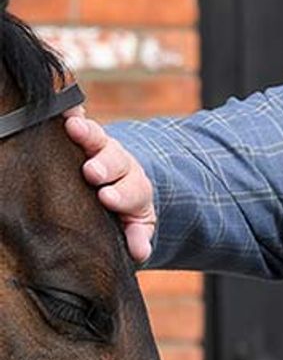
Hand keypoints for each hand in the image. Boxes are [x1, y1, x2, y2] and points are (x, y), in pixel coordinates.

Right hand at [63, 107, 157, 262]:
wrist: (120, 180)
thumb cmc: (124, 207)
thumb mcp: (135, 223)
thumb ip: (137, 236)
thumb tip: (139, 253)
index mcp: (134, 188)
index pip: (131, 192)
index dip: (120, 195)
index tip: (108, 198)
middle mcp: (120, 164)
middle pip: (115, 162)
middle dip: (104, 166)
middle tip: (93, 171)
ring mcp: (102, 146)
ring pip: (96, 138)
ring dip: (86, 132)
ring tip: (73, 125)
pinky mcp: (84, 133)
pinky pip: (79, 119)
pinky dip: (73, 111)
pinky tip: (65, 106)